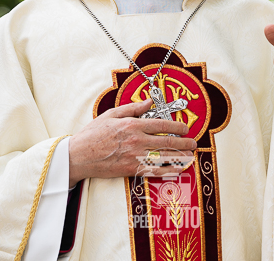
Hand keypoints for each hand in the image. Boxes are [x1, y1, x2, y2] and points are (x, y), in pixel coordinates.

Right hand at [68, 99, 196, 186]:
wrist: (80, 156)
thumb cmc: (93, 134)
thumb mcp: (111, 114)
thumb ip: (132, 108)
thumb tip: (148, 101)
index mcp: (133, 125)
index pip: (161, 124)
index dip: (177, 126)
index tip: (185, 128)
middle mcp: (137, 140)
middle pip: (167, 142)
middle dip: (184, 143)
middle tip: (193, 143)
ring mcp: (135, 157)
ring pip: (164, 157)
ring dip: (181, 157)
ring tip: (190, 156)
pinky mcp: (132, 170)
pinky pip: (155, 171)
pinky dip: (169, 170)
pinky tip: (178, 169)